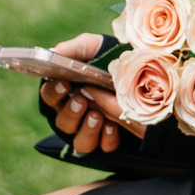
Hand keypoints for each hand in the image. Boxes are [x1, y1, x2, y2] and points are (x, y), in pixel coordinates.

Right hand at [41, 32, 136, 153]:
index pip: (49, 96)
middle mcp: (75, 113)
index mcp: (66, 92)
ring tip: (97, 116)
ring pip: (79, 141)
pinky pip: (103, 147)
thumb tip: (56, 51)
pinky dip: (106, 138)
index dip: (53, 92)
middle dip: (70, 112)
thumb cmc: (110, 58)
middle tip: (81, 100)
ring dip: (86, 130)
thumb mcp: (95, 47)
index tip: (64, 84)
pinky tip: (112, 126)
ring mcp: (91, 129)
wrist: (144, 71)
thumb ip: (76, 48)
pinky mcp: (109, 139)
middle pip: (61, 122)